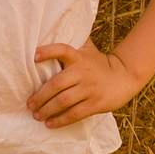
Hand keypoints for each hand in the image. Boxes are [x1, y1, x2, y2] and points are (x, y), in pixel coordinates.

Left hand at [26, 42, 146, 127]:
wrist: (124, 77)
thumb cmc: (99, 64)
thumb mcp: (88, 50)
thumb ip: (73, 42)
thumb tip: (52, 29)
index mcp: (79, 57)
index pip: (63, 50)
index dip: (48, 52)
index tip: (34, 56)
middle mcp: (83, 72)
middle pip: (57, 84)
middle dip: (40, 96)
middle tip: (30, 104)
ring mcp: (90, 89)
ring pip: (63, 101)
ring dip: (47, 110)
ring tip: (36, 115)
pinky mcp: (95, 104)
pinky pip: (74, 113)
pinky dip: (60, 120)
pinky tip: (49, 124)